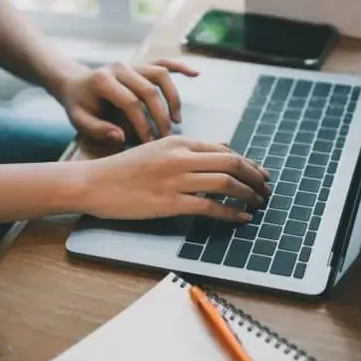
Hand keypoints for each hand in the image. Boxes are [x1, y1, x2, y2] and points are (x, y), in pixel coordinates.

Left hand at [59, 59, 198, 144]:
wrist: (75, 84)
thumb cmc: (78, 105)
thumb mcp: (79, 120)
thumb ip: (97, 129)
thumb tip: (121, 137)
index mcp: (103, 80)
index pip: (130, 102)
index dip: (142, 124)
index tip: (148, 142)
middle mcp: (120, 67)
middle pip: (149, 89)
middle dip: (160, 116)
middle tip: (165, 137)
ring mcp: (132, 64)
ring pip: (160, 74)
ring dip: (172, 97)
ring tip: (176, 120)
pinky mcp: (140, 65)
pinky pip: (163, 62)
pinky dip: (179, 67)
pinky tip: (195, 75)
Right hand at [79, 136, 270, 221]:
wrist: (94, 183)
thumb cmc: (123, 169)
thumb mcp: (158, 149)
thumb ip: (189, 149)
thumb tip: (223, 148)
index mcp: (178, 141)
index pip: (225, 149)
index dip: (248, 163)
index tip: (260, 174)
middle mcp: (180, 156)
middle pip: (231, 163)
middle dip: (255, 177)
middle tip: (266, 189)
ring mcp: (176, 179)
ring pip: (225, 183)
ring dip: (248, 194)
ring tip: (258, 203)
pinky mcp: (170, 203)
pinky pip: (210, 206)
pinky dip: (231, 213)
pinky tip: (242, 219)